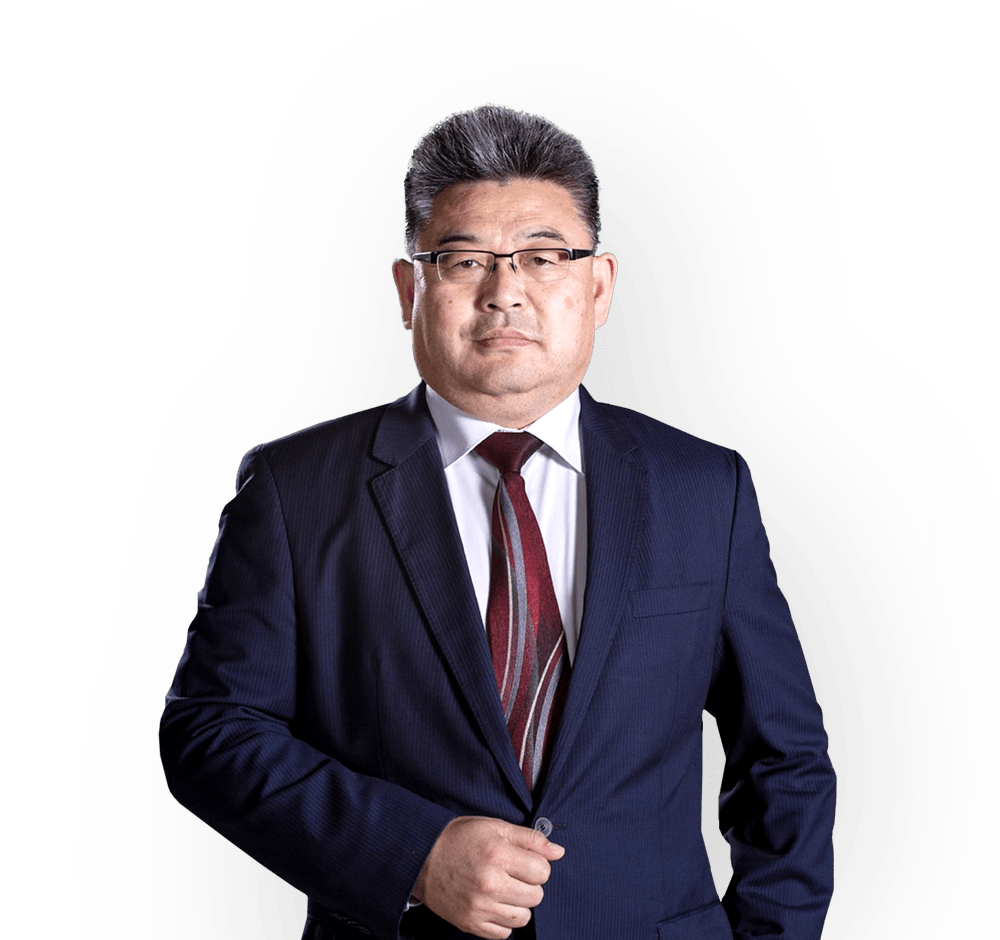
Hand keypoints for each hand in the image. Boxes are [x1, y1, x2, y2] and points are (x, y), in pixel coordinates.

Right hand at [412, 815, 564, 938]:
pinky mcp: (470, 923)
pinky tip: (493, 903)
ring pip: (523, 917)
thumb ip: (530, 838)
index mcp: (498, 855)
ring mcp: (479, 907)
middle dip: (529, 884)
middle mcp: (490, 883)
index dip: (537, 864)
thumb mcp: (495, 827)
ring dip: (518, 904)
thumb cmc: (460, 839)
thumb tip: (558, 851)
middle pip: (536, 896)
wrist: (422, 857)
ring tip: (504, 889)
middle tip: (512, 873)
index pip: (543, 871)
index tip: (524, 860)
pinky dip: (503, 920)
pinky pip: (504, 933)